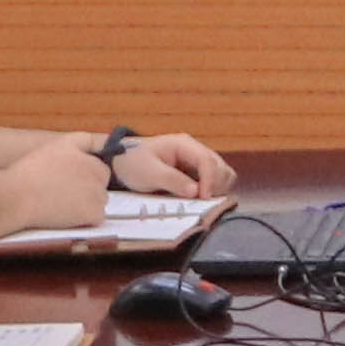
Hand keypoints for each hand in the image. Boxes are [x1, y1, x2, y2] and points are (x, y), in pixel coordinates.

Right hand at [0, 133, 114, 229]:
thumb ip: (83, 141)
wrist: (19, 196)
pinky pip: (97, 217)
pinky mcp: (92, 213)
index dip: (85, 172)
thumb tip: (100, 145)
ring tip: (63, 202)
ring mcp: (97, 194)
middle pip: (101, 182)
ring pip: (100, 200)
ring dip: (88, 202)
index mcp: (89, 155)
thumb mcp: (58, 145)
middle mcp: (97, 173)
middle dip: (88, 186)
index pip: (99, 165)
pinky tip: (68, 215)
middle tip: (64, 190)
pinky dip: (86, 219)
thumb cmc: (31, 171)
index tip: (69, 178)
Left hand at [110, 129, 237, 197]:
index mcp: (183, 144)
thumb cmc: (133, 163)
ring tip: (200, 200)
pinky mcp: (196, 172)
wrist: (122, 161)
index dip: (209, 180)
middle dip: (215, 185)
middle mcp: (194, 150)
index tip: (203, 197)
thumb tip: (195, 191)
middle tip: (200, 201)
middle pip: (220, 166)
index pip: (206, 160)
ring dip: (217, 188)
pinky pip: (214, 180)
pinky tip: (199, 198)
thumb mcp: (148, 173)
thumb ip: (172, 180)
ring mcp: (196, 160)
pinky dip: (213, 190)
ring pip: (222, 173)